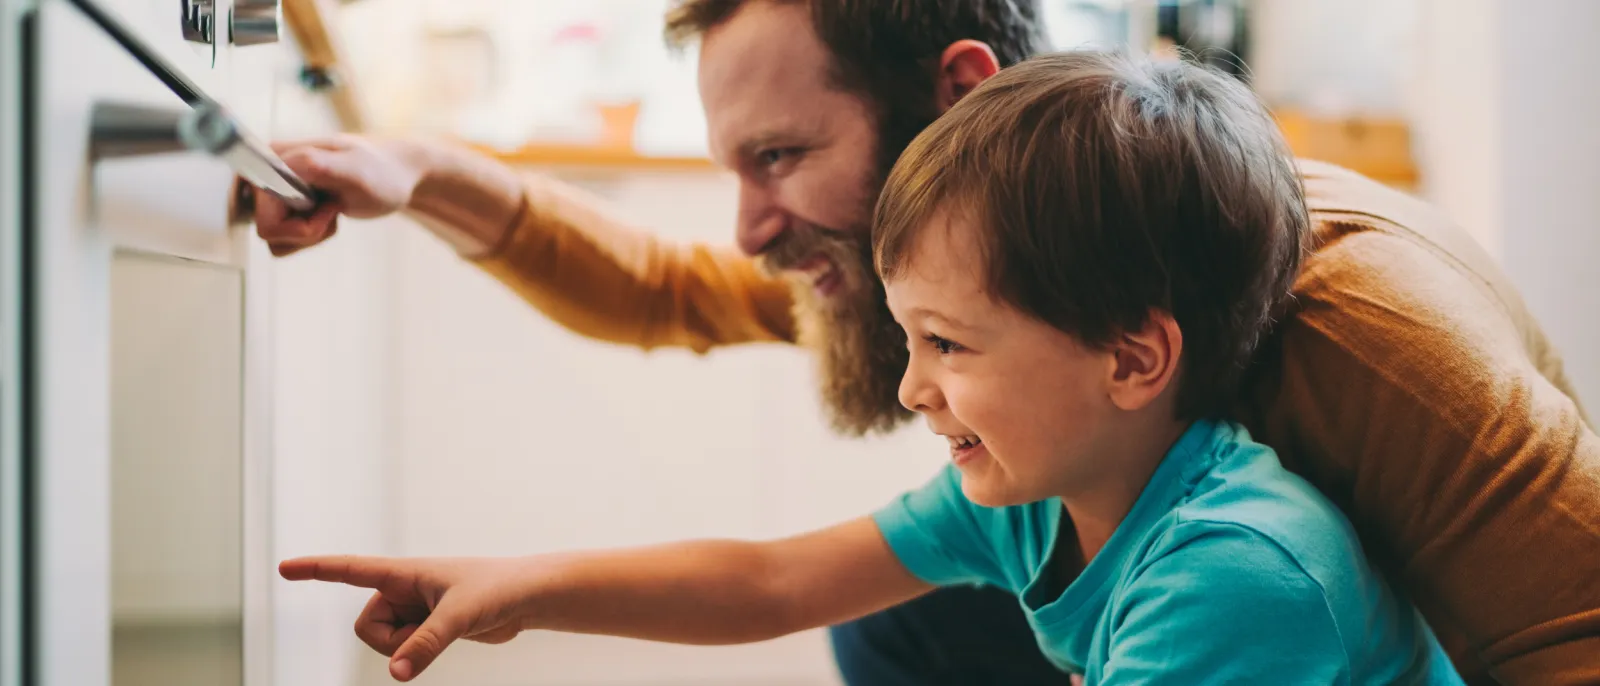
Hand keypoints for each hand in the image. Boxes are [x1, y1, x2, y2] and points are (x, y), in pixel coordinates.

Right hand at [255, 136, 426, 256]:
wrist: (395, 176)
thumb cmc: (380, 171)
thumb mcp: (355, 169)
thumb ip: (320, 164)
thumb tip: (287, 163)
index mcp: (273, 159)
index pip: (262, 214)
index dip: (295, 224)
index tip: (326, 206)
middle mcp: (265, 174)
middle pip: (267, 230)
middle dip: (306, 230)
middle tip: (333, 209)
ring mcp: (274, 192)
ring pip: (275, 239)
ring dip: (309, 234)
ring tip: (332, 209)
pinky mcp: (284, 207)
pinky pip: (284, 240)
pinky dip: (310, 235)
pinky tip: (328, 215)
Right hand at [279, 555, 536, 681]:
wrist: (526, 598)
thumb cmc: (497, 590)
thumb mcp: (460, 616)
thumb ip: (426, 644)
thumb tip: (395, 674)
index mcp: (403, 571)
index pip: (349, 570)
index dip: (315, 570)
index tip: (283, 569)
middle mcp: (401, 589)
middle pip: (365, 628)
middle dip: (390, 641)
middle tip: (433, 626)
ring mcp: (412, 610)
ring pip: (384, 644)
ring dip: (409, 647)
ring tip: (447, 627)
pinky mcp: (424, 628)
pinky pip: (403, 651)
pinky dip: (419, 652)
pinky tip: (451, 631)